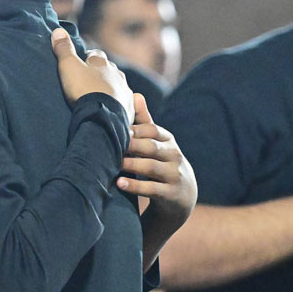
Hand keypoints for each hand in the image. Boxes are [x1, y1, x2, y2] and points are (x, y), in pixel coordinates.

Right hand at [52, 27, 133, 125]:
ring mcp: (124, 91)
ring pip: (118, 85)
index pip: (96, 54)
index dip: (88, 57)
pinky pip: (124, 102)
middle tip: (89, 80)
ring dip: (110, 88)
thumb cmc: (83, 89)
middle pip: (109, 69)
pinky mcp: (129, 108)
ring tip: (100, 96)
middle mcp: (117, 74)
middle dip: (101, 73)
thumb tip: (58, 30)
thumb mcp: (68, 67)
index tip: (82, 62)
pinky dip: (118, 103)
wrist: (102, 117)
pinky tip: (111, 109)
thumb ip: (63, 49)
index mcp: (102, 62)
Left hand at [119, 93, 196, 230]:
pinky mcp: (171, 194)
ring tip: (114, 164)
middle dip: (131, 145)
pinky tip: (120, 184)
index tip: (115, 129)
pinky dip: (135, 186)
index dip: (135, 130)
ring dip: (131, 165)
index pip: (152, 130)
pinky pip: (152, 189)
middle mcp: (174, 155)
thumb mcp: (157, 143)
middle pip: (151, 147)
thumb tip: (135, 94)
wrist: (183, 197)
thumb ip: (145, 122)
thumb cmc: (162, 163)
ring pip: (151, 167)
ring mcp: (174, 175)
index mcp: (168, 141)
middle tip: (109, 144)